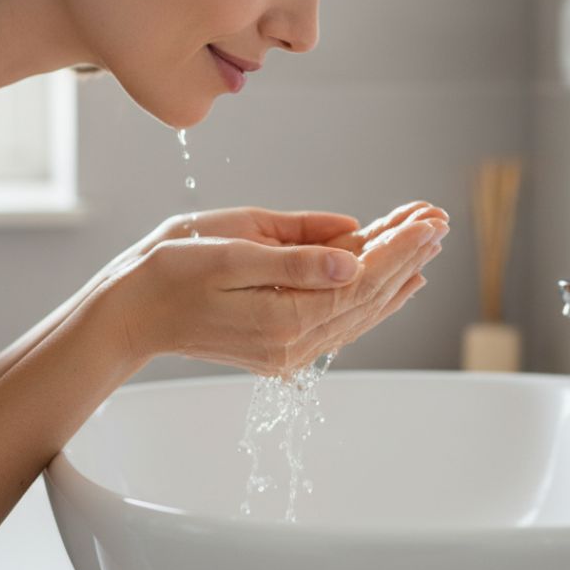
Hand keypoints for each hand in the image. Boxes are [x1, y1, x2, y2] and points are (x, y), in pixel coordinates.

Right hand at [107, 202, 448, 376]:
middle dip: (407, 254)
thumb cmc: (169, 272)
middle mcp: (294, 344)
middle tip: (438, 220)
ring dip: (397, 274)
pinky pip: (341, 319)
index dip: (399, 246)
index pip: (361, 278)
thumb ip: (294, 256)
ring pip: (359, 309)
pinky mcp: (281, 346)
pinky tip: (395, 281)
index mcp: (284, 317)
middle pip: (369, 294)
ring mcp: (289, 350)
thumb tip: (353, 254)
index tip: (429, 218)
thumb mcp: (229, 250)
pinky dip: (373, 297)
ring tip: (427, 242)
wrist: (130, 314)